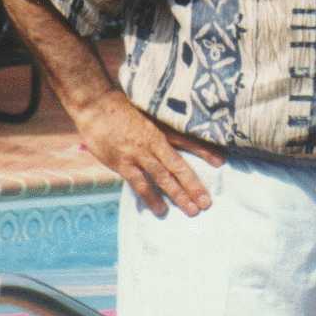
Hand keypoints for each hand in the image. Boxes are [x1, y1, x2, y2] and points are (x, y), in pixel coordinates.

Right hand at [73, 89, 222, 217]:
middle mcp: (152, 142)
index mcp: (160, 128)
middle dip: (193, 185)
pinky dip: (151, 198)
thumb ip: (156, 129)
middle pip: (178, 165)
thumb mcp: (144, 114)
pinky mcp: (123, 163)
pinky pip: (140, 184)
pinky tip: (161, 210)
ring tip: (191, 210)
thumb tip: (170, 141)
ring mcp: (138, 154)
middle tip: (206, 202)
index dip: (204, 151)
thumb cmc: (119, 108)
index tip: (220, 161)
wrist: (95, 105)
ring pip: (163, 178)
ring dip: (178, 195)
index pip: (187, 141)